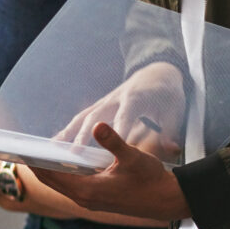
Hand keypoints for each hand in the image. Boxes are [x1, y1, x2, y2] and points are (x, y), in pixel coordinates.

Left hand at [31, 122, 191, 221]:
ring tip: (35, 153)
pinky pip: (70, 187)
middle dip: (36, 165)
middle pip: (50, 181)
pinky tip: (59, 162)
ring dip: (48, 170)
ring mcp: (89, 202)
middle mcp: (84, 199)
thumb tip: (98, 125)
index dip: (35, 161)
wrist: (167, 201)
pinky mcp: (96, 201)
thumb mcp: (132, 157)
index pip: (51, 174)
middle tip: (22, 148)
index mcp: (87, 190)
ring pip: (59, 185)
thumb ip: (113, 141)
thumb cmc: (151, 179)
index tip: (22, 148)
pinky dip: (60, 175)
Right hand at [57, 60, 187, 160]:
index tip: (108, 150)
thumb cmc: (166, 96)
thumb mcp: (174, 112)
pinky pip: (80, 119)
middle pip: (96, 117)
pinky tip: (54, 145)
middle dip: (85, 136)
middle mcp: (115, 99)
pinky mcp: (98, 106)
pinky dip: (67, 131)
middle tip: (75, 154)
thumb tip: (171, 149)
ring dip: (69, 134)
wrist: (156, 74)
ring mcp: (104, 102)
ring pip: (83, 118)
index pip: (124, 117)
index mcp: (135, 99)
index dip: (115, 133)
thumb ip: (170, 131)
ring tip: (56, 151)